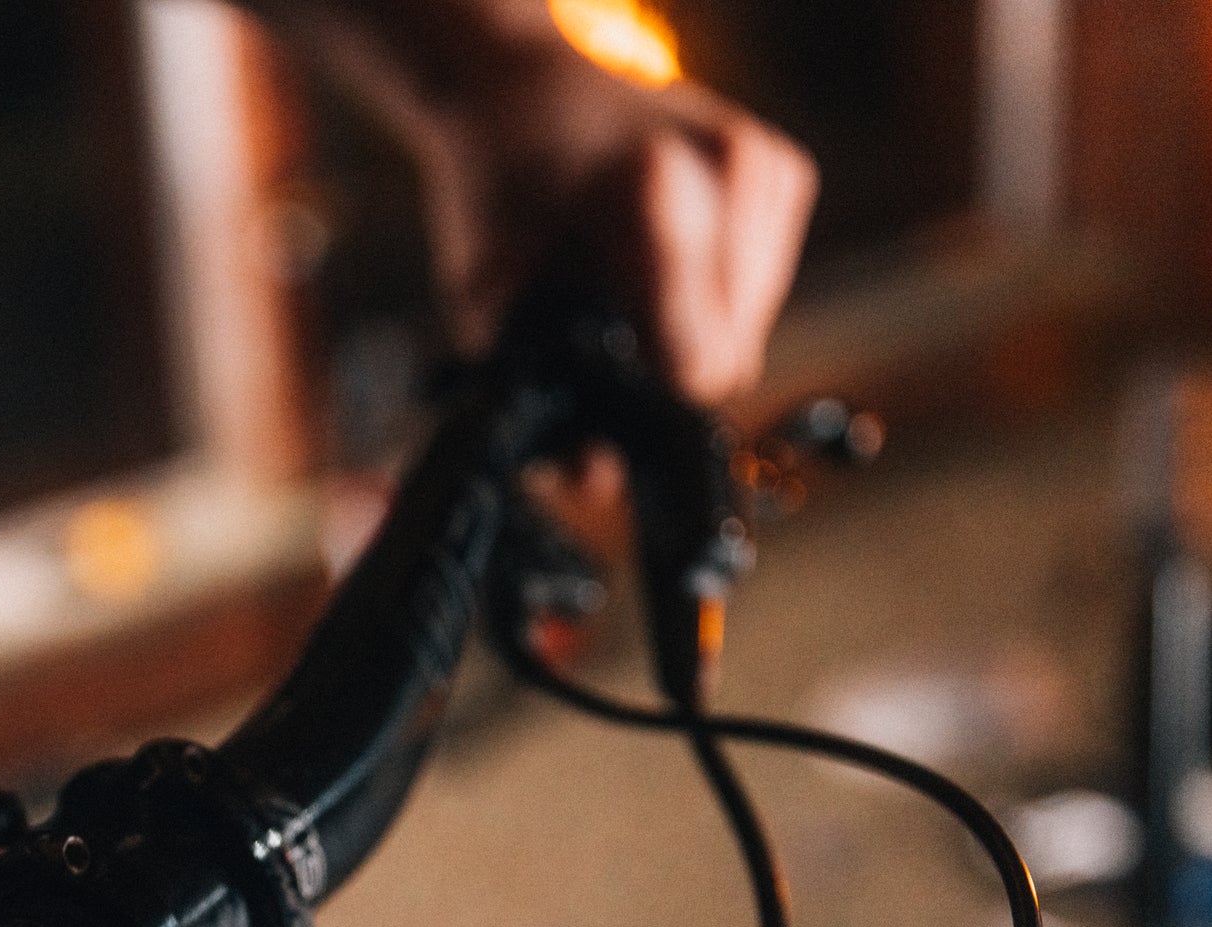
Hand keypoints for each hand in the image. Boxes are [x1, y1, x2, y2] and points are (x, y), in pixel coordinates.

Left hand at [259, 0, 817, 402]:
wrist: (527, 94)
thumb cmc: (503, 198)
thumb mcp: (488, 303)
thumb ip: (540, 392)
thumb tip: (597, 484)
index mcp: (652, 197)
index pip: (700, 359)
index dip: (653, 418)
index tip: (617, 437)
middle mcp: (726, 172)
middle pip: (729, 356)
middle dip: (665, 379)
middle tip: (605, 354)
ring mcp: (764, 168)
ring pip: (751, 330)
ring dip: (691, 338)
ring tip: (627, 294)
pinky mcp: (787, 171)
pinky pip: (765, 289)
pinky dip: (715, 298)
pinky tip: (663, 267)